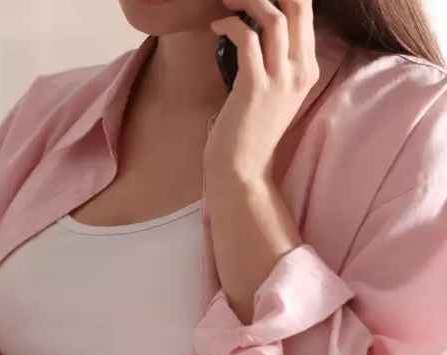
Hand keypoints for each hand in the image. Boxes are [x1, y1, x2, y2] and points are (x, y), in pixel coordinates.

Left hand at [205, 0, 319, 181]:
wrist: (242, 167)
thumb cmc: (248, 127)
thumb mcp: (272, 89)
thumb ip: (272, 59)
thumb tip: (253, 26)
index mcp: (308, 67)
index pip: (306, 12)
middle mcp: (301, 70)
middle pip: (299, 7)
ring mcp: (281, 79)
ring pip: (274, 18)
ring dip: (248, 2)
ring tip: (226, 3)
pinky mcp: (256, 87)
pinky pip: (248, 40)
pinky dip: (231, 25)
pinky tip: (218, 26)